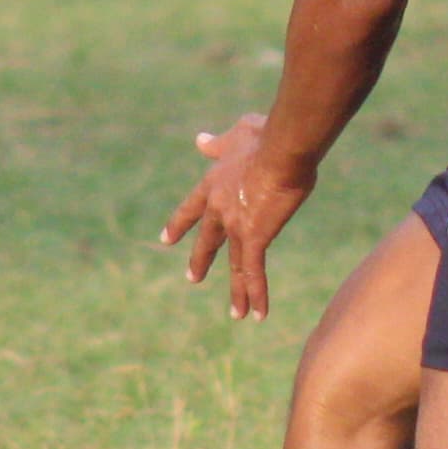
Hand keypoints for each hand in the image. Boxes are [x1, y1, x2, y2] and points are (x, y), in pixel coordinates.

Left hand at [161, 112, 316, 317]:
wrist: (280, 147)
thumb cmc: (264, 136)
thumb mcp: (237, 134)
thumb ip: (218, 143)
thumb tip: (200, 140)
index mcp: (213, 184)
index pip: (190, 209)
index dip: (179, 224)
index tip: (167, 240)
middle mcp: (218, 208)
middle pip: (208, 240)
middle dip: (201, 260)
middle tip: (192, 277)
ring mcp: (235, 226)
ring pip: (234, 263)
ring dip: (235, 290)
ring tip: (235, 313)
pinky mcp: (256, 237)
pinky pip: (254, 272)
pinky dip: (257, 294)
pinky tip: (259, 314)